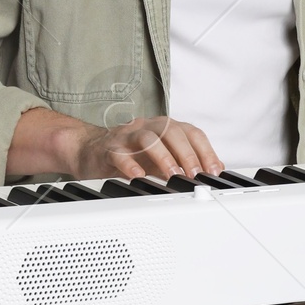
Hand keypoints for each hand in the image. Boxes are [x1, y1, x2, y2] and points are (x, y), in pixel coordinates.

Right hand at [9, 106, 222, 179]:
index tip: (213, 171)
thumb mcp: (162, 159)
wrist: (90, 150)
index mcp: (165, 128)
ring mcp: (128, 136)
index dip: (205, 151)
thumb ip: (185, 163)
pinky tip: (139, 177)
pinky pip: (120, 154)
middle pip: (172, 131)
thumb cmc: (130, 154)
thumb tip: (214, 172)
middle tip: (195, 175)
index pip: (191, 133)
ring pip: (148, 138)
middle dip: (187, 154)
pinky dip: (131, 165)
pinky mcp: (109, 148)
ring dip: (164, 158)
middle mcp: (149, 127)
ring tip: (173, 176)